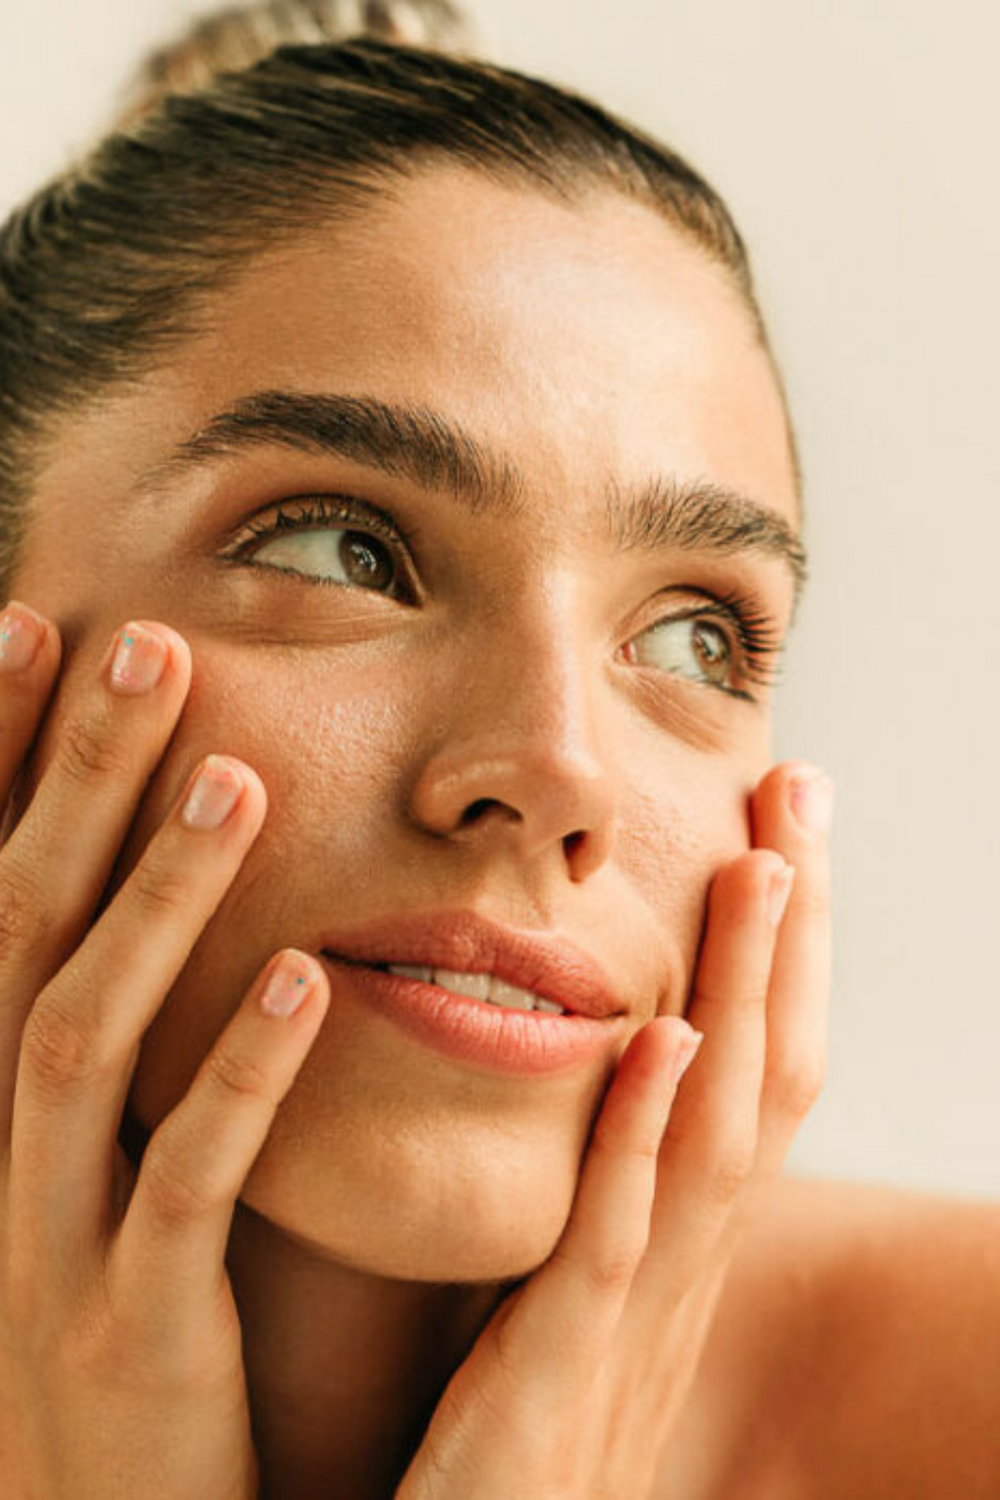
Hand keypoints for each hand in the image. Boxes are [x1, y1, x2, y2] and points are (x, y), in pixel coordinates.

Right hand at [0, 605, 329, 1499]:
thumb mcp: (84, 1159)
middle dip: (76, 784)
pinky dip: (234, 1072)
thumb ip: (110, 1029)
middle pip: (19, 926)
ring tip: (237, 777)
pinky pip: (184, 1179)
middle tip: (147, 648)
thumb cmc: (106, 1308)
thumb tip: (146, 889)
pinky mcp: (129, 1318)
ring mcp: (44, 1233)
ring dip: (155, 900)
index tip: (40, 629)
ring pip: (82, 1034)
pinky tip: (300, 974)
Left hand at [394, 761, 831, 1499]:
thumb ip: (581, 1199)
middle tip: (797, 794)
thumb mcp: (554, 1305)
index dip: (779, 952)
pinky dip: (646, 1136)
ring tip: (759, 868)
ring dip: (745, 996)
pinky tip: (666, 1040)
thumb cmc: (497, 1451)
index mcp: (671, 1248)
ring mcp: (630, 1324)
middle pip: (763, 1077)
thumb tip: (594, 1078)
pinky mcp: (552, 1382)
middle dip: (787, 933)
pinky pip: (612, 1242)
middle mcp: (680, 1273)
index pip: (748, 1073)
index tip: (777, 824)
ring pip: (715, 1136)